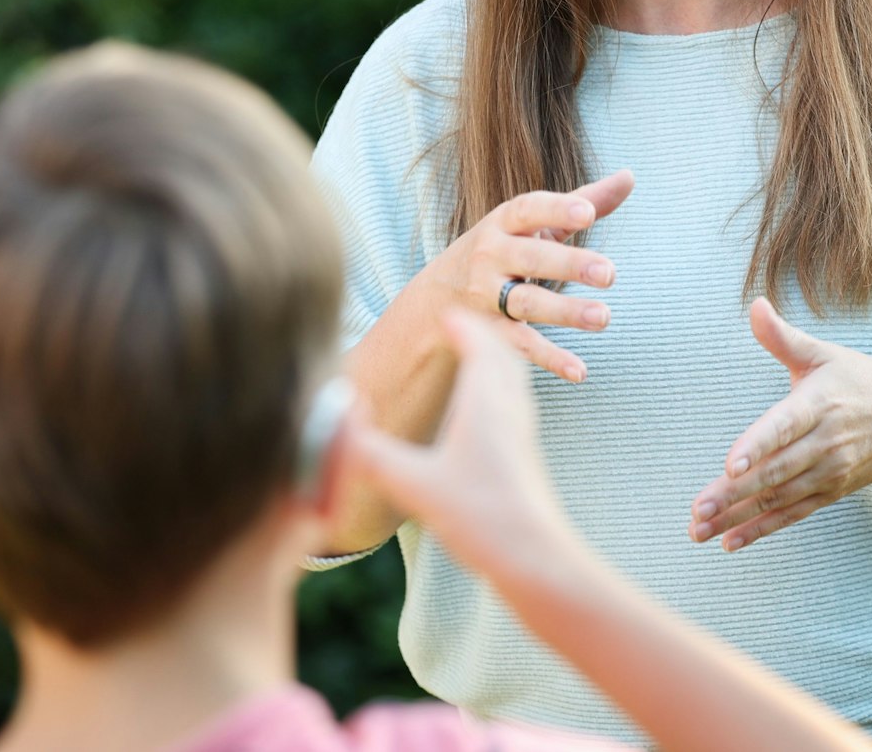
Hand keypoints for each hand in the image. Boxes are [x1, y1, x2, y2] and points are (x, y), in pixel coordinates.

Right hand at [347, 310, 577, 574]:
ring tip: (475, 359)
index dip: (461, 323)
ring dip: (496, 360)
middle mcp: (510, 408)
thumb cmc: (484, 517)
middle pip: (502, 354)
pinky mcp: (526, 458)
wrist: (539, 560)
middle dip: (482, 334)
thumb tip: (332, 424)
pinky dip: (500, 391)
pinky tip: (485, 416)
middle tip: (459, 326)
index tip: (443, 311)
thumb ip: (371, 454)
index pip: (480, 342)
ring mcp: (523, 433)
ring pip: (513, 380)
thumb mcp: (415, 485)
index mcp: (486, 401)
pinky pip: (515, 405)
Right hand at [415, 169, 632, 383]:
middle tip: (610, 273)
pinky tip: (579, 371)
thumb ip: (582, 201)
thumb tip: (629, 176)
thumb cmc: (502, 251)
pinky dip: (550, 358)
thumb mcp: (532, 225)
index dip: (557, 210)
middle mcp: (490, 255)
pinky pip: (521, 344)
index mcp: (503, 222)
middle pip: (531, 258)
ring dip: (565, 311)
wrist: (436, 299)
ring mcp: (486, 295)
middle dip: (569, 264)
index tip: (588, 214)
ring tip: (603, 317)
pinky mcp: (488, 331)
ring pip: (527, 303)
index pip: (528, 210)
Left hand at [689, 298, 871, 551]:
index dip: (757, 446)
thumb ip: (782, 337)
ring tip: (699, 529)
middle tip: (697, 509)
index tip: (730, 464)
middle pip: (774, 471)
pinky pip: (793, 514)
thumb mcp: (822, 353)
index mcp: (817, 404)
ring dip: (738, 516)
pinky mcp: (831, 491)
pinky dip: (762, 529)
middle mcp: (824, 443)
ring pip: (778, 498)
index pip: (783, 427)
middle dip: (734, 492)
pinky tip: (729, 541)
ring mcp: (829, 472)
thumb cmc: (855, 379)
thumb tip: (755, 305)